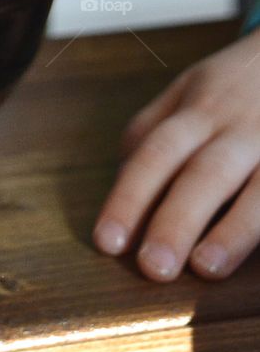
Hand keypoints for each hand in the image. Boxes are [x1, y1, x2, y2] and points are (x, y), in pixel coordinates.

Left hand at [92, 26, 259, 280]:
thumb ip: (153, 127)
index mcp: (197, 109)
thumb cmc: (235, 83)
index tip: (107, 242)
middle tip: (152, 267)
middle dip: (175, 220)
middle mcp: (237, 127)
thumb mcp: (189, 87)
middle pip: (203, 173)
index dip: (129, 198)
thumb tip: (120, 176)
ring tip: (204, 268)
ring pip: (258, 190)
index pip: (155, 153)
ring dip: (232, 230)